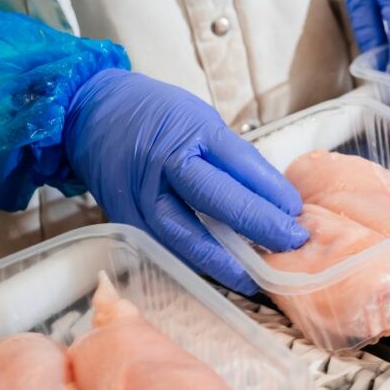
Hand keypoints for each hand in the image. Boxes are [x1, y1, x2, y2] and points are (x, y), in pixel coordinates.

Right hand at [64, 69, 307, 293]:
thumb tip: (279, 201)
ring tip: (258, 277)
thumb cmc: (159, 115)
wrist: (91, 113)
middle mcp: (164, 164)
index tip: (297, 214)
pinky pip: (166, 248)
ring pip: (188, 236)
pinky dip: (196, 264)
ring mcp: (141, 194)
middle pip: (218, 200)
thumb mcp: (203, 120)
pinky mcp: (126, 219)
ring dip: (227, 262)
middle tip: (291, 245)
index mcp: (191, 132)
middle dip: (260, 227)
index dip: (274, 194)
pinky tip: (221, 274)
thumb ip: (236, 160)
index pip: (242, 166)